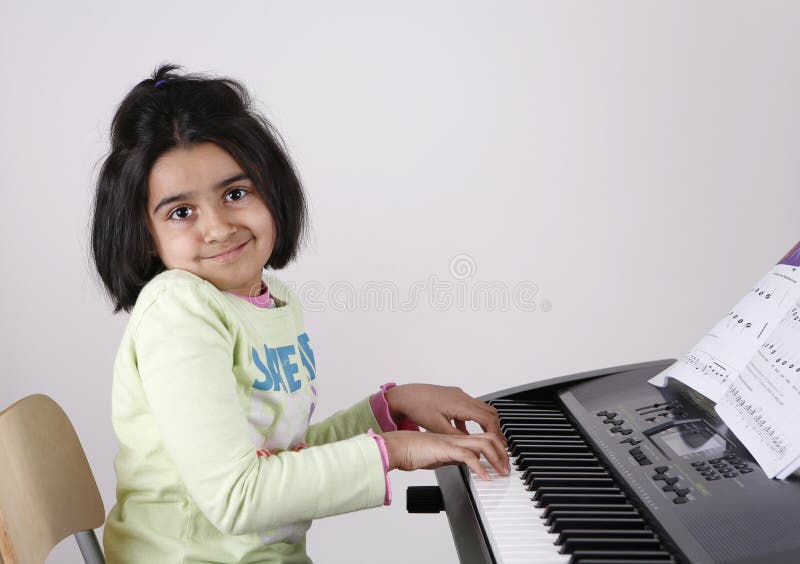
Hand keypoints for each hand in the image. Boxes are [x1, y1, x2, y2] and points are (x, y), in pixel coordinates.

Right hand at [382, 430, 509, 479]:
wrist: (398, 446)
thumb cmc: (413, 450)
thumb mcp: (439, 456)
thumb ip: (452, 458)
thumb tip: (464, 464)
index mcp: (456, 438)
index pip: (483, 438)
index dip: (497, 448)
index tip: (502, 462)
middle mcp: (457, 438)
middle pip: (489, 438)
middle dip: (503, 453)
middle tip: (507, 468)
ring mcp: (452, 442)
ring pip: (483, 444)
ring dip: (496, 459)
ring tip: (502, 472)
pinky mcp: (446, 449)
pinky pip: (468, 457)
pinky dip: (480, 467)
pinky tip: (485, 478)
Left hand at [385, 384, 505, 444]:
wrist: (405, 396)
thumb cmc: (418, 408)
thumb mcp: (439, 428)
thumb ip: (458, 437)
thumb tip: (472, 447)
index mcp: (461, 404)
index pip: (487, 419)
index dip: (496, 433)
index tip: (499, 444)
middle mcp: (462, 397)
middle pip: (489, 412)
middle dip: (496, 428)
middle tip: (499, 443)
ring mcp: (458, 395)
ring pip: (481, 408)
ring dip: (485, 423)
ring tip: (486, 438)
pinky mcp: (453, 396)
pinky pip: (469, 407)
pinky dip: (472, 419)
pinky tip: (465, 431)